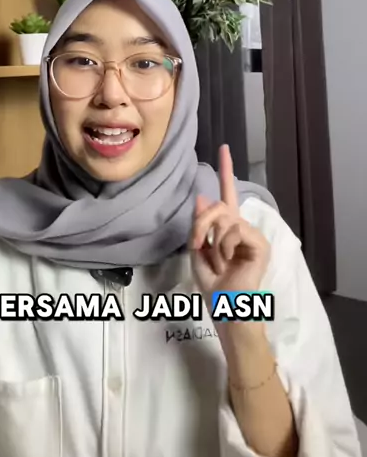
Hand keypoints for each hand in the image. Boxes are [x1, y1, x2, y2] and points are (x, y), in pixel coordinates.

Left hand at [190, 145, 270, 306]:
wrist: (226, 308)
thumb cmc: (212, 285)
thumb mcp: (198, 251)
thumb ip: (199, 225)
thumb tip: (202, 197)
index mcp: (227, 228)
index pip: (227, 194)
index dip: (225, 171)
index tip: (224, 148)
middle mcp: (242, 227)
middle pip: (219, 205)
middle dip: (201, 223)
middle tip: (197, 244)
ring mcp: (253, 235)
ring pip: (225, 217)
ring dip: (212, 240)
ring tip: (219, 262)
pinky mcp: (260, 244)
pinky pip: (235, 230)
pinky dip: (224, 247)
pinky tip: (228, 263)